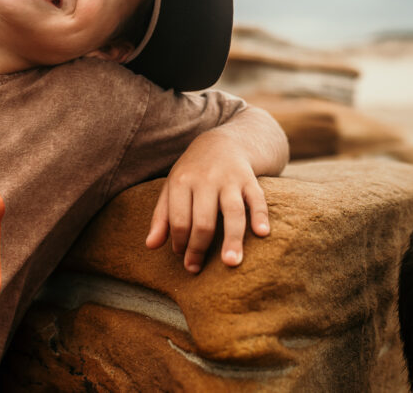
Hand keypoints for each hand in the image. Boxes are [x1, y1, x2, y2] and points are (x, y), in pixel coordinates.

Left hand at [144, 135, 270, 272]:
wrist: (223, 143)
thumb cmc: (193, 173)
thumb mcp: (172, 188)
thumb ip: (162, 217)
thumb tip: (150, 246)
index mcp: (182, 181)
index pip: (178, 219)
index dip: (179, 242)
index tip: (183, 258)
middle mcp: (205, 180)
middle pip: (203, 220)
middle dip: (199, 247)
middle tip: (195, 269)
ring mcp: (230, 179)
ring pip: (232, 212)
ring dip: (232, 239)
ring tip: (231, 263)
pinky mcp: (250, 179)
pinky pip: (257, 199)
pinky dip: (260, 215)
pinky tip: (262, 233)